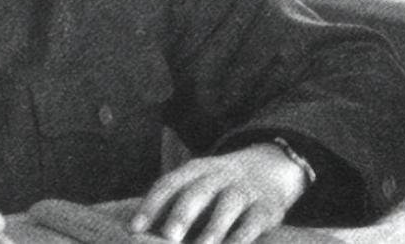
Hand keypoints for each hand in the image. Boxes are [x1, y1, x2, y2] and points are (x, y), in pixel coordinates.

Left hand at [129, 144, 306, 243]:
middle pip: (197, 192)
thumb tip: (139, 234)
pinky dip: (243, 236)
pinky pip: (254, 221)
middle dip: (182, 215)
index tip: (134, 229)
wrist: (270, 167)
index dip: (151, 206)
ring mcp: (244, 190)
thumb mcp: (197, 184)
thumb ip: (173, 204)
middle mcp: (218, 176)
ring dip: (214, 227)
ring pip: (228, 205)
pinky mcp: (267, 207)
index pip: (169, 184)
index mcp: (195, 170)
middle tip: (168, 237)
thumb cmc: (218, 187)